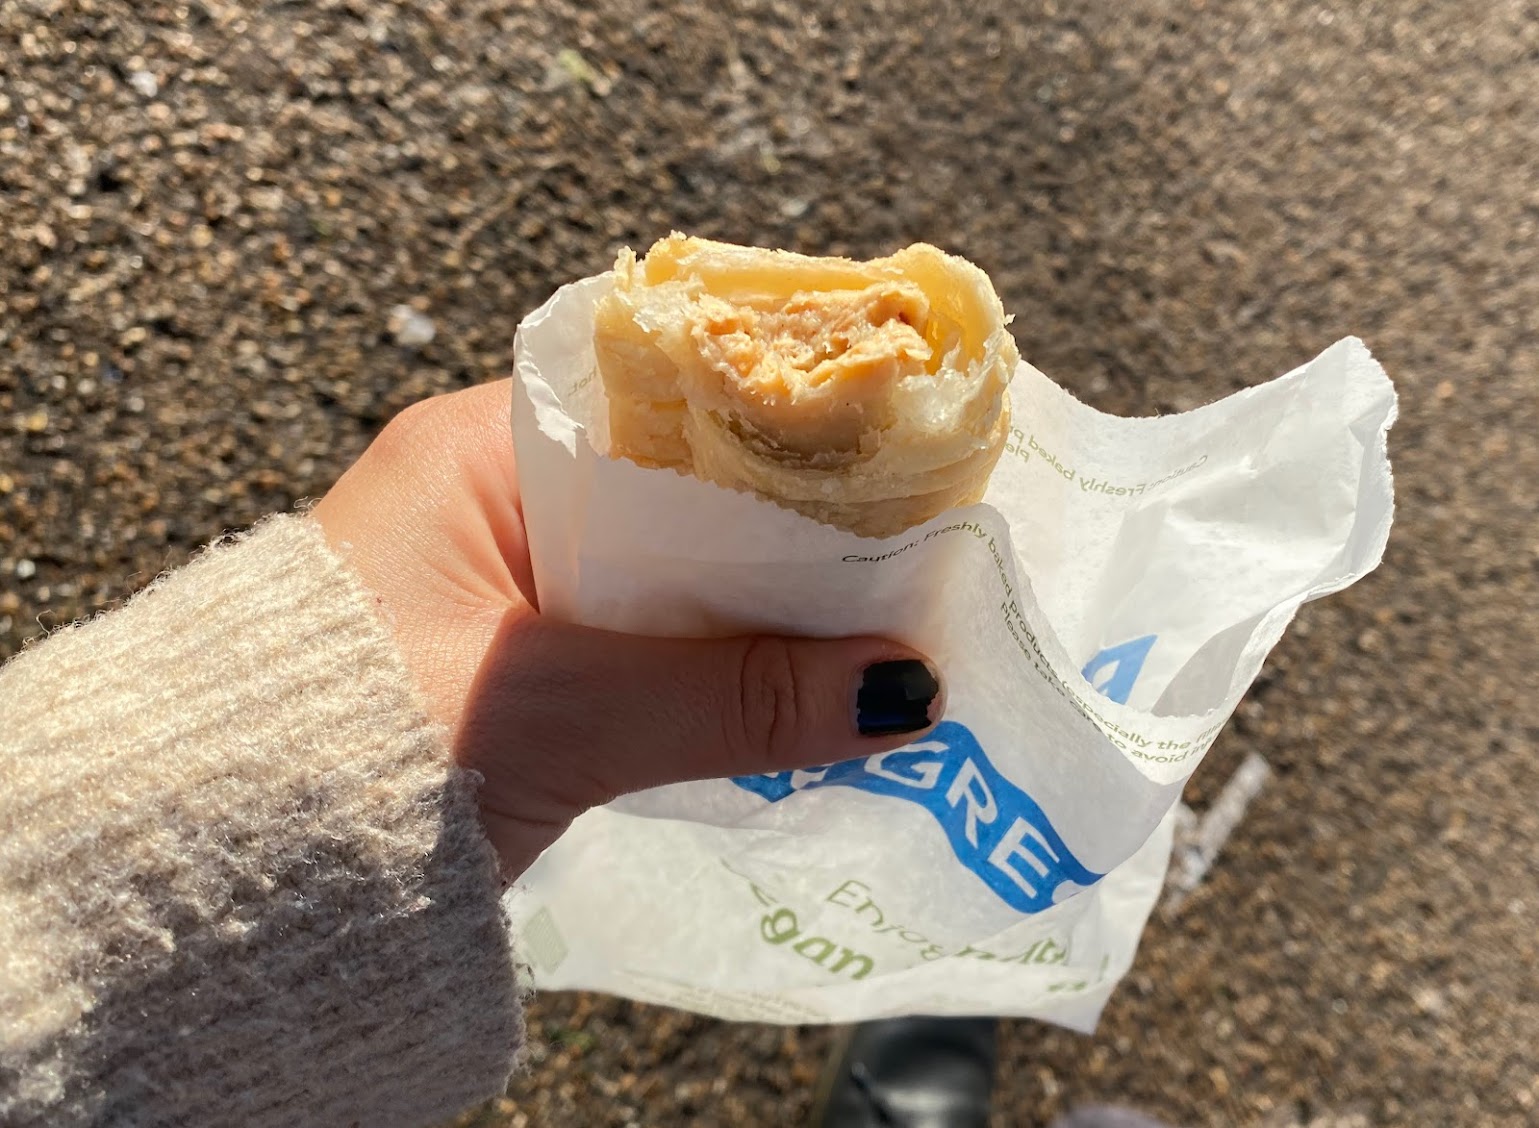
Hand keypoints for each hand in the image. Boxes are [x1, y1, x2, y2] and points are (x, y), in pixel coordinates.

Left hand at [312, 380, 942, 878]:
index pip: (663, 397)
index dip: (777, 423)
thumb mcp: (564, 712)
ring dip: (758, 609)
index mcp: (480, 451)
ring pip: (672, 576)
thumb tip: (908, 687)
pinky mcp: (518, 665)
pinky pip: (645, 642)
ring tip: (877, 622)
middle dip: (788, 534)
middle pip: (683, 492)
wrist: (222, 887)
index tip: (883, 452)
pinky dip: (713, 664)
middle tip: (907, 554)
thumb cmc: (363, 753)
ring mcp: (506, 584)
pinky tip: (792, 686)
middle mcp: (494, 497)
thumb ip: (734, 696)